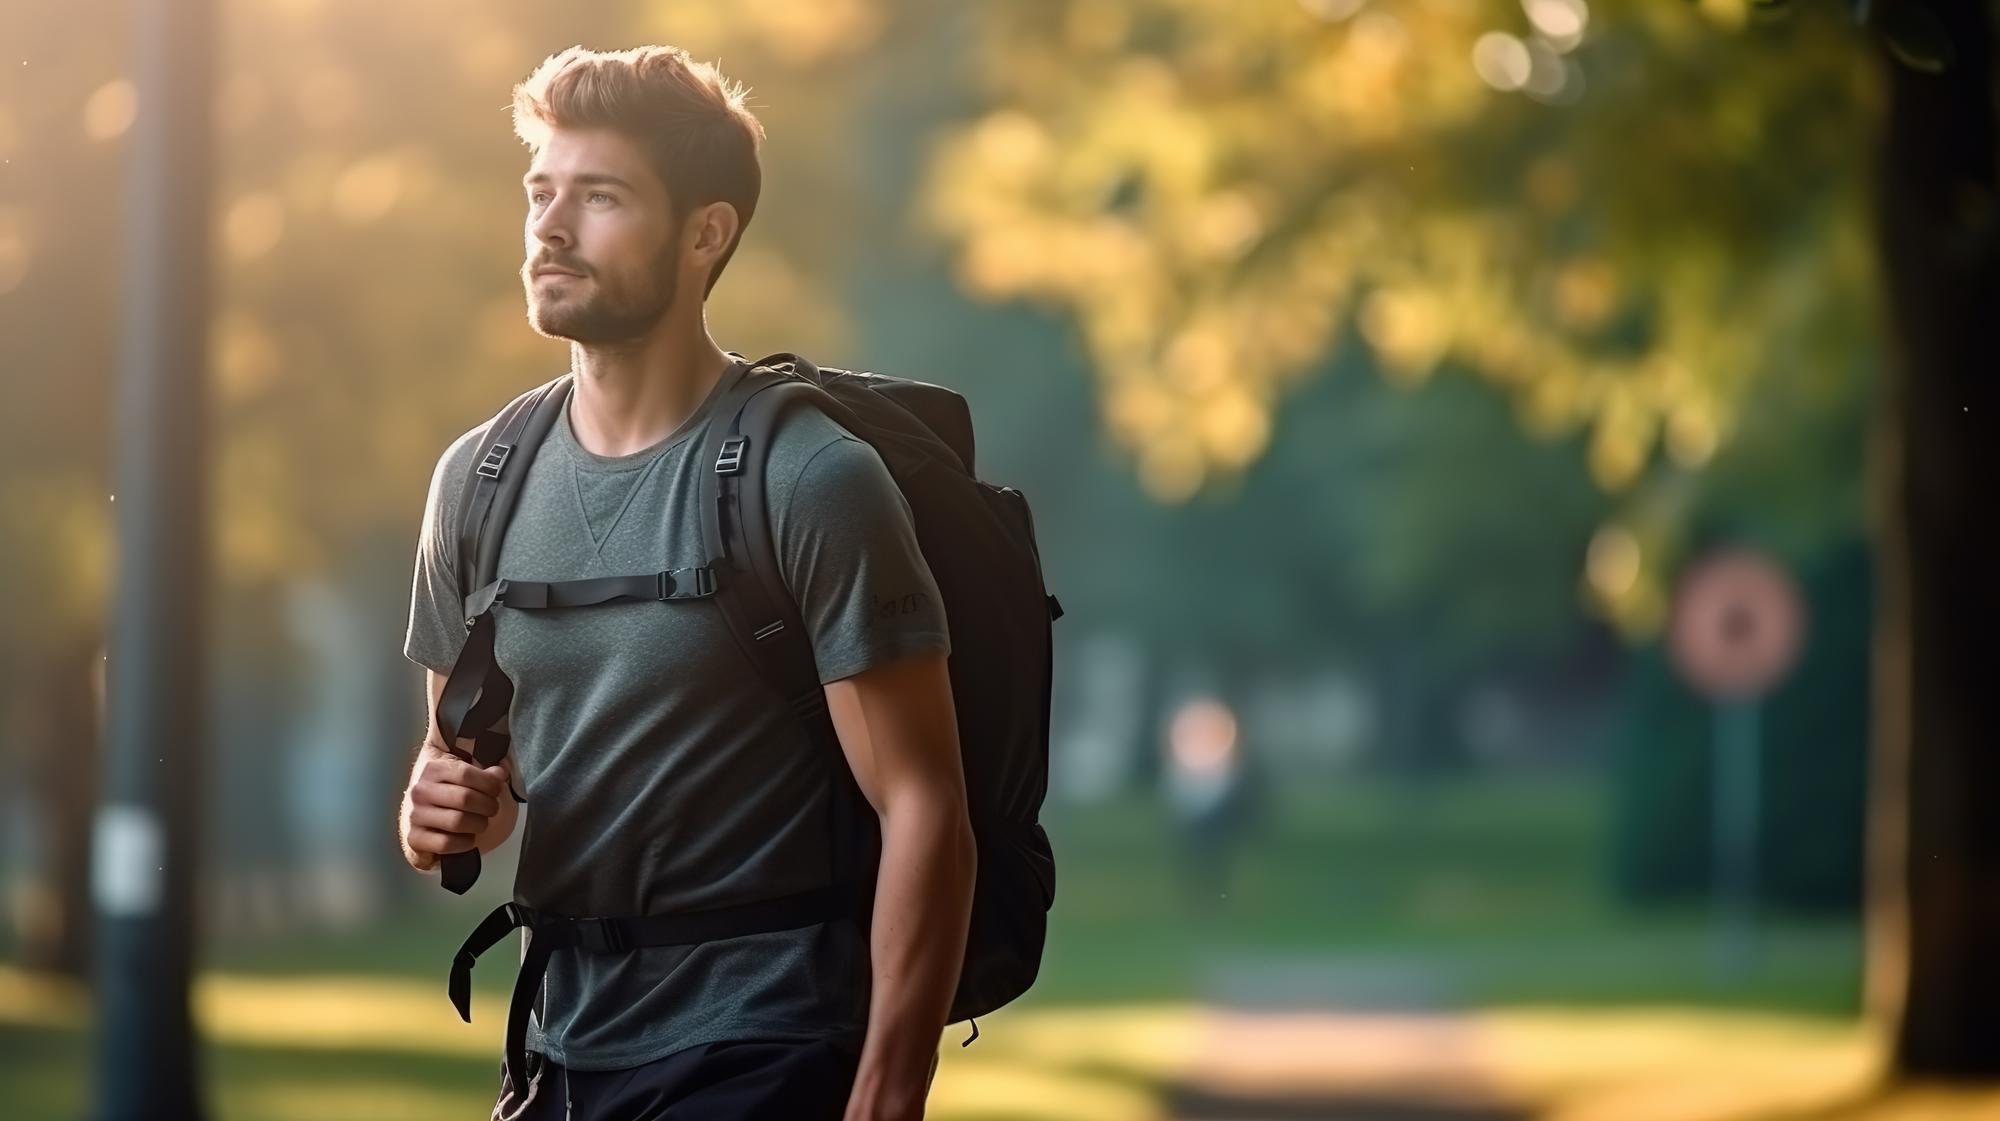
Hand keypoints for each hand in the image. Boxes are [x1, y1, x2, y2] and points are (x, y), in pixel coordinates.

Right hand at [401, 746, 511, 871]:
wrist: (429, 820)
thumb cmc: (452, 796)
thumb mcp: (467, 778)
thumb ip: (487, 774)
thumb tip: (501, 772)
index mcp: (434, 769)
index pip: (467, 774)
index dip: (489, 783)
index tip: (496, 790)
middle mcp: (421, 791)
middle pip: (466, 798)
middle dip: (488, 806)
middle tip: (492, 809)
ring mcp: (415, 815)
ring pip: (458, 821)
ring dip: (478, 824)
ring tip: (480, 822)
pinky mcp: (415, 838)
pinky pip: (446, 843)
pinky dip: (464, 843)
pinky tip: (468, 838)